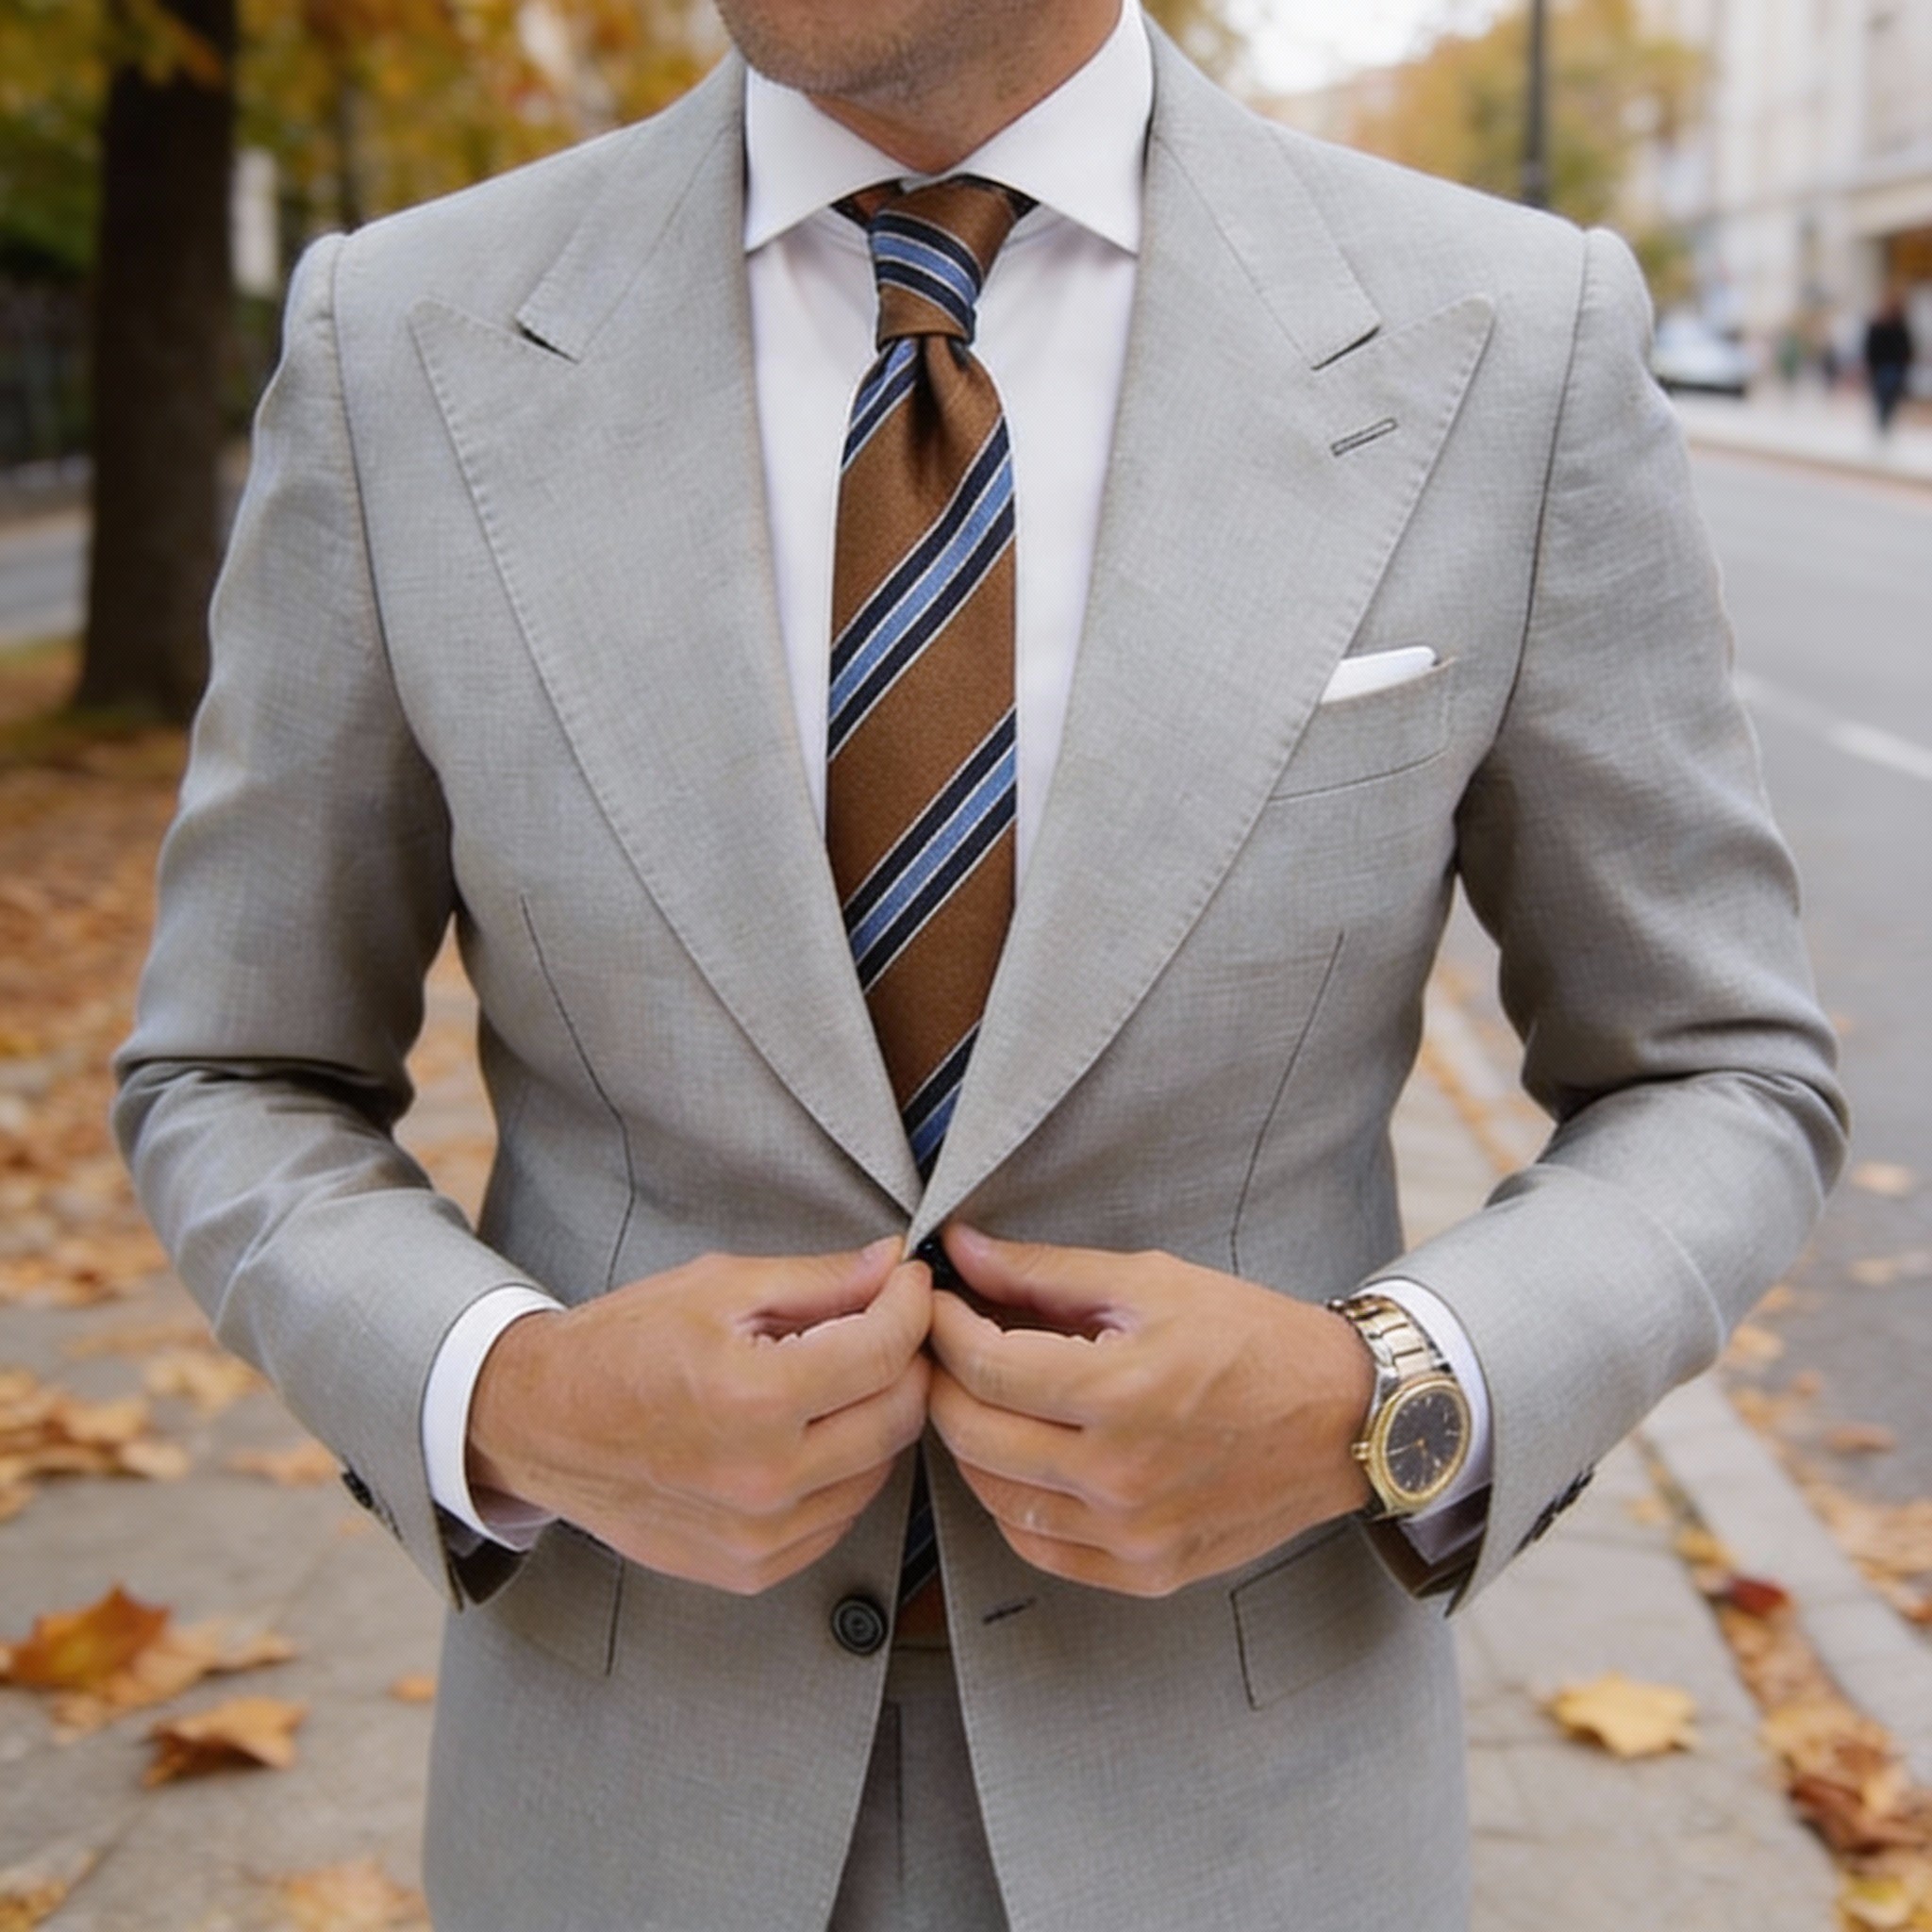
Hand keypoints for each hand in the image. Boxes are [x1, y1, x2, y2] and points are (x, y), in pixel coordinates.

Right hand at [467, 1239, 931, 1594]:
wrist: (542, 1423)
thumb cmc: (622, 1346)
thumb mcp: (720, 1287)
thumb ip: (819, 1280)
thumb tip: (891, 1265)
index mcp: (756, 1398)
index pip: (885, 1351)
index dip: (910, 1305)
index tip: (907, 1283)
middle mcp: (764, 1479)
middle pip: (897, 1415)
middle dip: (905, 1359)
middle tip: (885, 1324)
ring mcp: (759, 1536)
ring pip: (878, 1469)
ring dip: (876, 1416)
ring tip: (838, 1377)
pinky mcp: (752, 1568)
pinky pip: (839, 1516)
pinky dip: (843, 1470)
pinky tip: (808, 1432)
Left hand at [927, 1226, 1374, 1596]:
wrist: (1345, 1418)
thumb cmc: (1253, 1339)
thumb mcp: (1150, 1281)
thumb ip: (1044, 1271)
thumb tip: (962, 1250)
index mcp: (1119, 1392)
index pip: (982, 1366)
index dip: (942, 1327)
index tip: (936, 1302)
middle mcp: (1119, 1476)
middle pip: (973, 1434)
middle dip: (942, 1381)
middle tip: (945, 1346)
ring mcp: (1131, 1535)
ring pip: (994, 1496)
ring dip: (971, 1442)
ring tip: (983, 1396)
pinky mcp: (1146, 1572)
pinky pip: (1039, 1547)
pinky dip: (1012, 1502)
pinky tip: (1023, 1458)